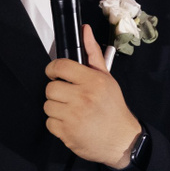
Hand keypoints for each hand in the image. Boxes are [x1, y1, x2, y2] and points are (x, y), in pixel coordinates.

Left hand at [44, 25, 140, 168]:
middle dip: (56, 92)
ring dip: (56, 108)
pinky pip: (49, 123)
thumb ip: (93, 54)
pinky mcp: (67, 133)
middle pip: (50, 88)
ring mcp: (74, 117)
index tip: (55, 74)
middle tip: (68, 96)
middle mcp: (83, 97)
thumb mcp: (107, 78)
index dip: (53, 70)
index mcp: (93, 81)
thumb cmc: (113, 108)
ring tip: (71, 111)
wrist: (121, 140)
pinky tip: (70, 123)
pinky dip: (57, 124)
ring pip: (48, 106)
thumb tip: (84, 30)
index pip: (60, 66)